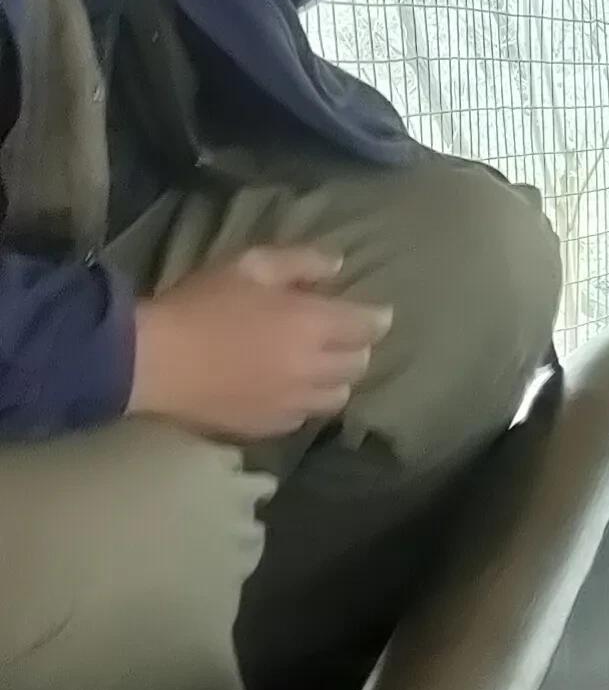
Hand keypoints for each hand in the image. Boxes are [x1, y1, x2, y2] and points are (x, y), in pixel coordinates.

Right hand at [128, 247, 391, 441]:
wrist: (151, 362)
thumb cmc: (200, 304)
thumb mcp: (249, 265)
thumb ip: (300, 262)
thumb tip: (337, 266)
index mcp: (312, 324)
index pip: (367, 326)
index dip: (376, 318)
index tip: (376, 314)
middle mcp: (311, 369)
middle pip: (358, 364)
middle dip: (357, 348)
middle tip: (342, 336)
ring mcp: (290, 403)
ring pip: (336, 397)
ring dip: (335, 379)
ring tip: (318, 367)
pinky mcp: (266, 427)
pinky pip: (302, 418)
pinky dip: (304, 403)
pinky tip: (287, 391)